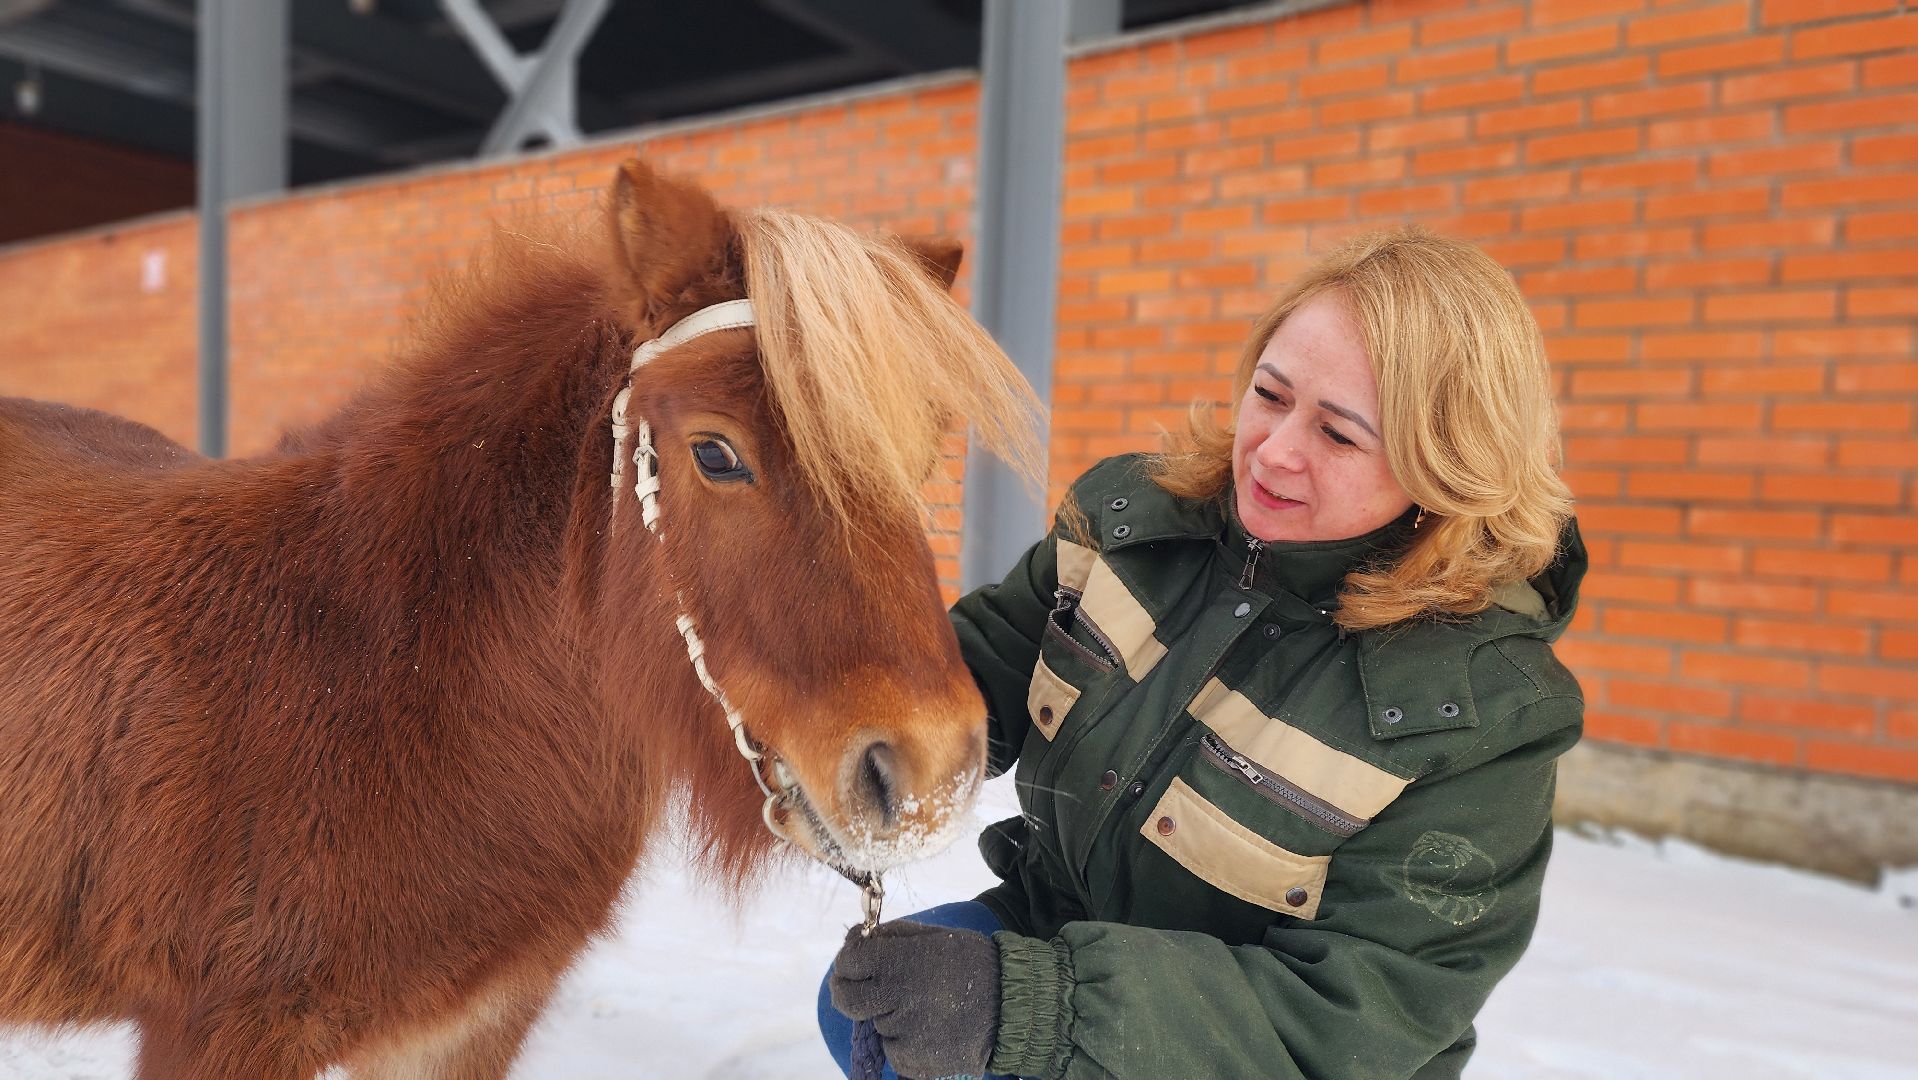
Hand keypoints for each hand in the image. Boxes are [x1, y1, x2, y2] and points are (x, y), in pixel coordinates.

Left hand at [829, 919, 999, 1079]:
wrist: (1012, 1006)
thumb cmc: (971, 964)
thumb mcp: (934, 937)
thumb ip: (891, 936)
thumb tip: (855, 936)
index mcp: (902, 961)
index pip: (849, 961)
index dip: (848, 960)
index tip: (855, 961)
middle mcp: (899, 997)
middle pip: (847, 1000)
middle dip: (848, 992)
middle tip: (866, 990)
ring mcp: (906, 1033)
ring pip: (875, 1025)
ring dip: (888, 1017)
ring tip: (923, 1007)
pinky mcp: (915, 1062)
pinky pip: (893, 1051)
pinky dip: (904, 1043)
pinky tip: (929, 1030)